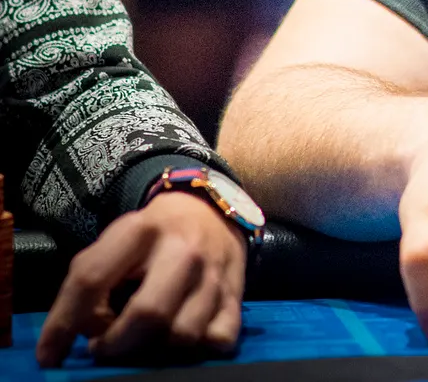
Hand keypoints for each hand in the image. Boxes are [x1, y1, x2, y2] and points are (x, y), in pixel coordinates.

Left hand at [35, 190, 245, 365]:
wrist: (210, 211)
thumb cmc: (152, 236)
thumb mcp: (117, 242)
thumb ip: (93, 280)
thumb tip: (80, 335)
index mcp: (139, 231)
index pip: (91, 280)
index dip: (63, 324)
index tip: (50, 355)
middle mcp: (182, 250)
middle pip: (147, 314)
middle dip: (117, 344)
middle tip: (105, 346)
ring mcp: (215, 273)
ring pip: (183, 334)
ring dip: (155, 350)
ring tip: (143, 339)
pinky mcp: (238, 293)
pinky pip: (219, 341)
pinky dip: (198, 349)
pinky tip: (182, 336)